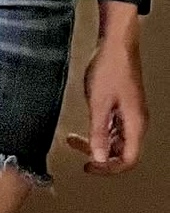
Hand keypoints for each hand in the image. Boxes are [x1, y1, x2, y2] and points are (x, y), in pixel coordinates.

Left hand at [65, 33, 147, 174]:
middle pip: (122, 151)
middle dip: (100, 155)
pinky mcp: (125, 103)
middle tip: (79, 153)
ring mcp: (131, 112)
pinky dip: (101, 128)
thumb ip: (98, 132)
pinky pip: (115, 125)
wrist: (116, 43)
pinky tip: (87, 123)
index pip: (127, 160)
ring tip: (76, 138)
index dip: (108, 169)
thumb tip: (98, 158)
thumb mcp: (99, 103)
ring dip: (98, 141)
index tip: (89, 167)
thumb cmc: (110, 68)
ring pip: (117, 139)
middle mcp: (137, 121)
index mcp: (135, 124)